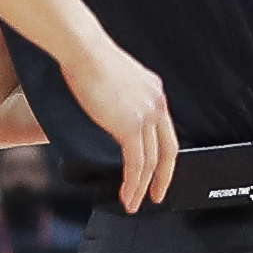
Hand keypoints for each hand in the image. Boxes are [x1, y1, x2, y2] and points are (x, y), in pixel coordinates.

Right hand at [70, 35, 181, 211]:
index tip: (158, 170)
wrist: (85, 49)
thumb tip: (112, 111)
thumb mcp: (115, 79)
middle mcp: (156, 104)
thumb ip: (121, 98)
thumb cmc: (90, 56)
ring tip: (134, 203)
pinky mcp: (130, 126)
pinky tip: (126, 194)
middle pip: (167, 150)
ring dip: (143, 187)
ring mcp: (146, 115)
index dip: (163, 155)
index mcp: (154, 92)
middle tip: (156, 195)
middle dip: (163, 177)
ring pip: (151, 161)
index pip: (165, 131)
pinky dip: (133, 182)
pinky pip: (137, 163)